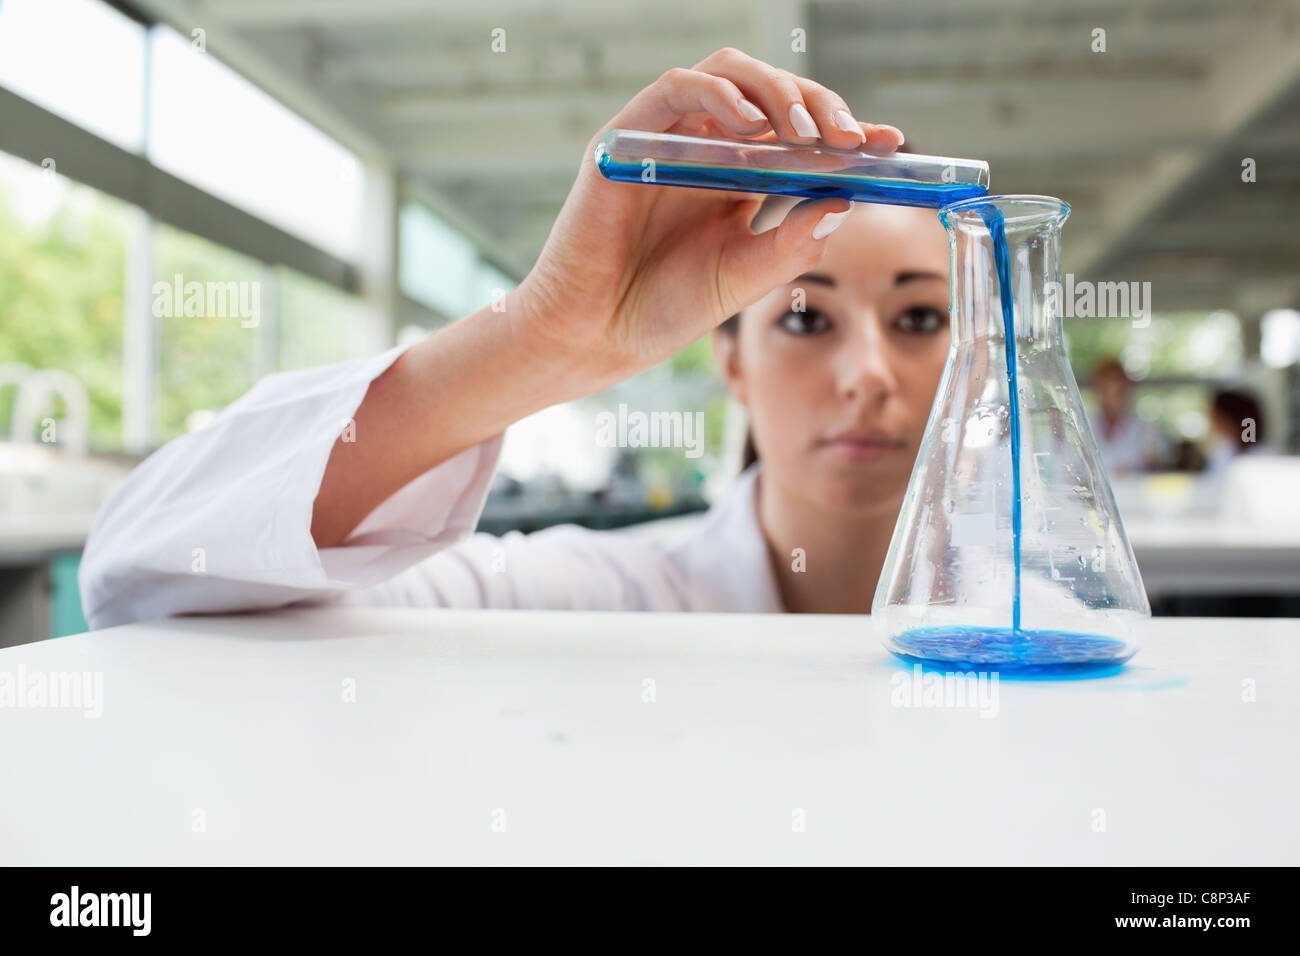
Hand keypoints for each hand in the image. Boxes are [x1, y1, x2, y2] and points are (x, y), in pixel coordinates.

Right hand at [509, 47, 904, 396]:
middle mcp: (705, 149)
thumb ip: (792, 241)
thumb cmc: (662, 308)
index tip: (887, 144)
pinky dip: (720, 98)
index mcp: (736, 178)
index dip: (845, 131)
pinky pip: (678, 89)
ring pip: (730, 75)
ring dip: (776, 92)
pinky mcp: (628, 137)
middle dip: (819, 106)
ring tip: (807, 132)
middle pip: (772, 92)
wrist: (596, 335)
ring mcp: (667, 139)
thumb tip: (844, 199)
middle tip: (850, 139)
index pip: (799, 135)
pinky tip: (751, 126)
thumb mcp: (745, 276)